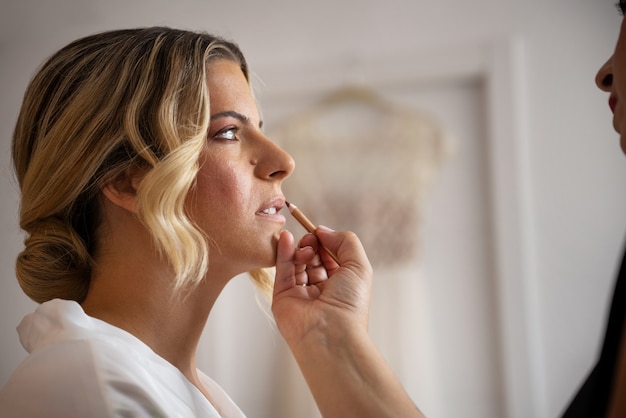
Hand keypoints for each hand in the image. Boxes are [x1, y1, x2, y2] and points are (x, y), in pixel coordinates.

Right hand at [272, 226, 372, 345]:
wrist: (330, 334)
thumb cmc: (350, 304)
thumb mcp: (359, 265)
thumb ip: (345, 241)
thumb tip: (323, 231)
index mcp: (341, 284)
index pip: (330, 256)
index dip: (326, 242)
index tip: (321, 232)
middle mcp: (321, 289)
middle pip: (313, 257)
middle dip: (313, 244)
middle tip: (312, 240)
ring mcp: (301, 293)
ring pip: (297, 262)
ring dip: (301, 249)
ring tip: (306, 248)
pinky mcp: (283, 296)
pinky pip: (282, 269)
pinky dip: (283, 251)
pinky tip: (285, 237)